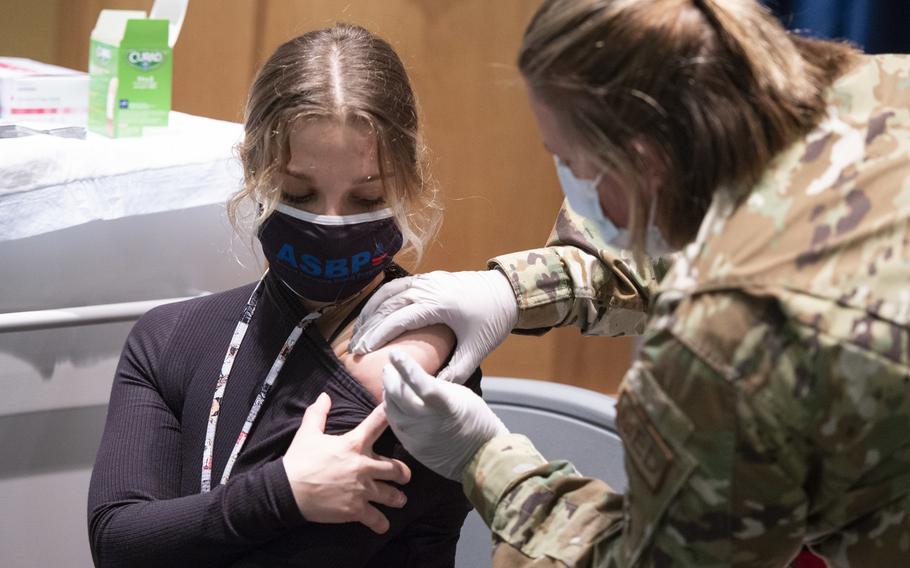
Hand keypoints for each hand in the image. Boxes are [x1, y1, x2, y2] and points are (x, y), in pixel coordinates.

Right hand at [283, 393, 410, 533]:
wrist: (287, 491)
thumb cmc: (299, 460)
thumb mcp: (307, 433)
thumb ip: (318, 414)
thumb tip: (324, 396)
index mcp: (354, 444)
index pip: (377, 423)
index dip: (390, 414)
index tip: (400, 410)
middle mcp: (363, 466)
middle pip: (395, 469)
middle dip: (403, 473)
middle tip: (405, 476)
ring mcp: (362, 490)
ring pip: (391, 495)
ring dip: (397, 498)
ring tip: (400, 500)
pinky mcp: (355, 510)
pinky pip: (375, 519)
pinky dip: (381, 523)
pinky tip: (383, 524)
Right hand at [351, 270, 518, 383]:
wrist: (509, 291)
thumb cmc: (494, 319)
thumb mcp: (477, 349)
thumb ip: (456, 371)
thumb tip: (434, 389)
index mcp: (439, 304)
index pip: (399, 318)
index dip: (379, 335)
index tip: (364, 351)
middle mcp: (429, 288)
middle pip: (388, 304)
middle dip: (369, 326)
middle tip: (355, 348)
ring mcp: (429, 279)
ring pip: (389, 291)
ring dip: (371, 310)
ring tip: (360, 331)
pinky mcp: (430, 277)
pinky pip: (399, 284)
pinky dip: (383, 298)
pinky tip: (376, 312)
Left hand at [382, 350, 508, 480]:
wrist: (479, 457)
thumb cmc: (475, 420)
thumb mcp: (461, 395)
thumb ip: (435, 385)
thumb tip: (413, 376)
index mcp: (444, 405)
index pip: (420, 382)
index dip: (405, 366)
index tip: (394, 352)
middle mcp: (426, 421)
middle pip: (398, 393)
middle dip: (391, 376)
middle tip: (389, 366)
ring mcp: (416, 435)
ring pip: (390, 408)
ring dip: (388, 392)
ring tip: (390, 381)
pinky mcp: (410, 446)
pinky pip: (394, 423)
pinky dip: (391, 408)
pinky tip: (393, 401)